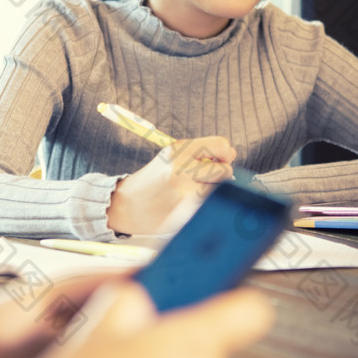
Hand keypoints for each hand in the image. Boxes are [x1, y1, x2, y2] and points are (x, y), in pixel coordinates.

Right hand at [107, 135, 235, 233]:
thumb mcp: (171, 159)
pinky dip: (206, 208)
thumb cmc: (153, 182)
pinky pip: (211, 207)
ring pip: (220, 191)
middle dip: (222, 177)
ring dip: (213, 194)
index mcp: (178, 150)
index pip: (221, 145)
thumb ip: (201, 154)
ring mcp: (183, 191)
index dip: (225, 155)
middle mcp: (181, 168)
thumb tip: (232, 153)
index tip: (219, 162)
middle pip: (226, 170)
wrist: (124, 206)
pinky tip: (189, 208)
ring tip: (193, 195)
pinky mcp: (184, 212)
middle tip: (205, 182)